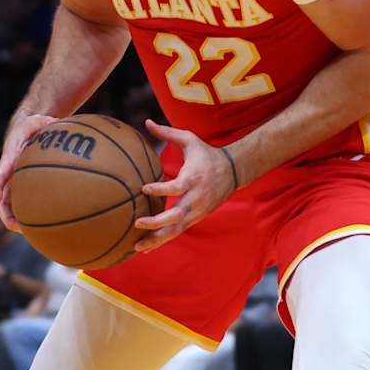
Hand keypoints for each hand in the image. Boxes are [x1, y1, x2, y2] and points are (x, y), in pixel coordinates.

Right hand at [0, 113, 57, 229]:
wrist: (27, 128)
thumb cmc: (34, 125)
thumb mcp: (39, 120)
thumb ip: (47, 123)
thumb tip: (58, 124)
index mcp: (10, 156)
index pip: (1, 172)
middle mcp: (9, 171)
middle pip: (1, 196)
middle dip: (5, 212)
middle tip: (13, 226)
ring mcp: (14, 180)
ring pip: (9, 203)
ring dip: (14, 218)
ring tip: (27, 232)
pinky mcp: (21, 184)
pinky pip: (20, 201)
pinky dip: (25, 213)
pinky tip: (39, 226)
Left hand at [132, 119, 237, 252]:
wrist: (233, 170)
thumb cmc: (206, 153)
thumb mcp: (189, 140)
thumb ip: (167, 133)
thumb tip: (146, 122)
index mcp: (194, 178)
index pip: (177, 187)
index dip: (161, 189)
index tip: (144, 188)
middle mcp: (196, 198)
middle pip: (176, 214)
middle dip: (157, 221)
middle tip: (137, 222)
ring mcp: (197, 211)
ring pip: (176, 229)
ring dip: (157, 239)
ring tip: (137, 247)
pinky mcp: (196, 218)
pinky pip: (177, 232)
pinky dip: (162, 241)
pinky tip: (146, 248)